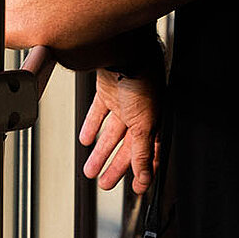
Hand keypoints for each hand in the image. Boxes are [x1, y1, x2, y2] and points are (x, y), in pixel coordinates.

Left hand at [79, 61, 161, 193]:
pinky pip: (99, 114)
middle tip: (105, 183)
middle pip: (126, 147)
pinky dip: (92, 127)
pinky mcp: (108, 92)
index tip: (136, 188)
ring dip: (101, 153)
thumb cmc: (143, 80)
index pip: (148, 154)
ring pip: (111, 134)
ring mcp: (123, 103)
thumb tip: (145, 177)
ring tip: (90, 170)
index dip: (143, 172)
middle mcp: (139, 114)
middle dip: (116, 167)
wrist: (126, 49)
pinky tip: (85, 140)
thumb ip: (143, 152)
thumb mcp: (144, 124)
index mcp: (153, 123)